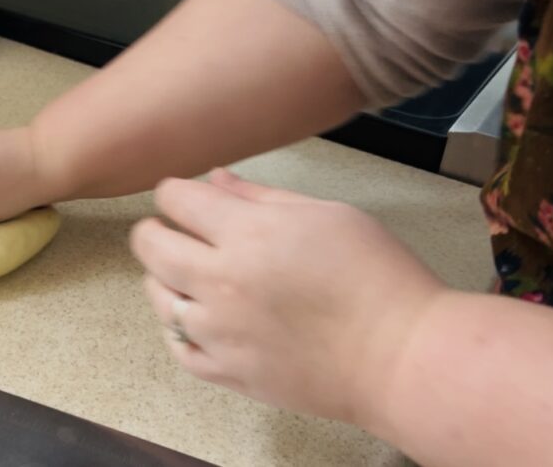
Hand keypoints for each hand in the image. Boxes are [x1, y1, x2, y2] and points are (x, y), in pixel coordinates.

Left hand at [130, 170, 446, 424]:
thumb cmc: (376, 277)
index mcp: (248, 234)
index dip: (173, 192)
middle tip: (167, 230)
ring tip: (184, 274)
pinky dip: (178, 329)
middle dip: (152, 230)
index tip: (179, 196)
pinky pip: (178, 348)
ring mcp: (220, 331)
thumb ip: (261, 196)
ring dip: (162, 279)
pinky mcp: (228, 372)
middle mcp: (222, 281)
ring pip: (158, 297)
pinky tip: (197, 318)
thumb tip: (215, 180)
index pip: (177, 200)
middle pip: (151, 246)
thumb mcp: (327, 215)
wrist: (401, 357)